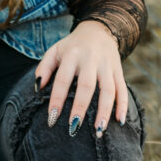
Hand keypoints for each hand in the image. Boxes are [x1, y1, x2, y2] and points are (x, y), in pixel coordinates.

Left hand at [33, 20, 127, 137]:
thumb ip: (44, 68)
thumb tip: (37, 88)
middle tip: (74, 128)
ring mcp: (107, 65)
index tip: (52, 119)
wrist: (99, 29)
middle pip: (87, 86)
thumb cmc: (72, 46)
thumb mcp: (54, 50)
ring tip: (99, 131)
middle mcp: (91, 60)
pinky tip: (119, 121)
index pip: (63, 80)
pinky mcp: (118, 71)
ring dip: (105, 111)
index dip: (57, 99)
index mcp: (72, 55)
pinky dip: (123, 105)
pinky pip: (122, 89)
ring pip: (108, 89)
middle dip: (80, 107)